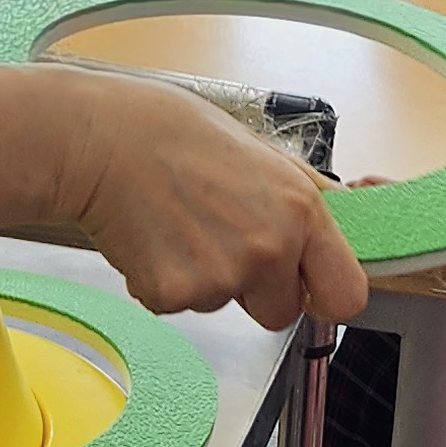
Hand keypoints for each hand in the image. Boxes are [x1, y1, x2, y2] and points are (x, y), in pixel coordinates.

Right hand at [45, 69, 367, 329]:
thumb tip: (343, 217)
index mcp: (300, 210)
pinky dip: (163, 281)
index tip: (307, 291)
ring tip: (177, 224)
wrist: (99, 139)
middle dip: (255, 291)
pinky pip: (178, 305)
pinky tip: (152, 237)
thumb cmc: (172, 133)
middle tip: (218, 241)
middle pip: (281, 313)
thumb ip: (304, 196)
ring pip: (223, 304)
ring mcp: (221, 276)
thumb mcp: (259, 150)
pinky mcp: (174, 294)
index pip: (347, 295)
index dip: (324, 297)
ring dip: (203, 277)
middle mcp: (270, 248)